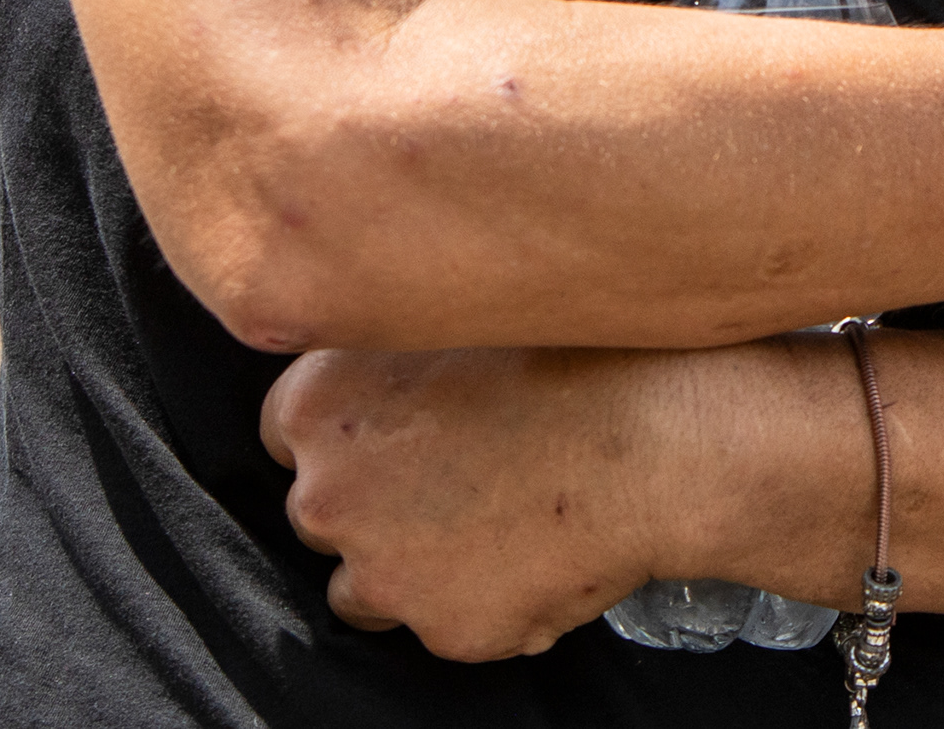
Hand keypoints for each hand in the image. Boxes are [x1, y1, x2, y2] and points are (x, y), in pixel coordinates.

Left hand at [261, 345, 682, 658]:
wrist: (656, 438)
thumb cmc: (569, 355)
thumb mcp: (450, 313)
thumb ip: (383, 344)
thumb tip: (366, 353)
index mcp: (318, 402)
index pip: (286, 434)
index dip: (347, 432)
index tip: (393, 430)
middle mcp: (327, 493)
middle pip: (320, 511)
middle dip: (373, 501)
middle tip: (456, 471)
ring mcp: (383, 570)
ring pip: (364, 584)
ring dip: (409, 562)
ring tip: (493, 517)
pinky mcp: (443, 629)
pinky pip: (440, 622)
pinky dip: (474, 599)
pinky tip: (529, 551)